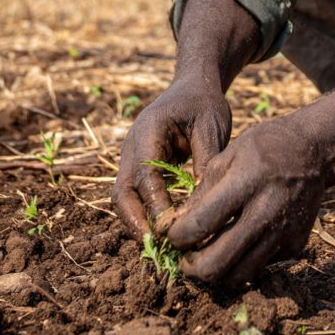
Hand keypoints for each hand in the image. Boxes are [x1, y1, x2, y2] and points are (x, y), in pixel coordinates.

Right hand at [111, 78, 231, 241]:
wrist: (193, 85)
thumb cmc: (204, 104)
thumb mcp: (212, 127)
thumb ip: (206, 161)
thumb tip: (203, 203)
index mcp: (148, 131)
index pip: (145, 176)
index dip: (156, 205)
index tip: (172, 229)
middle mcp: (132, 145)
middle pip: (122, 192)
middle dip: (136, 222)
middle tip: (159, 248)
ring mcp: (130, 156)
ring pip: (123, 197)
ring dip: (137, 222)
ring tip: (159, 248)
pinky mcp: (137, 165)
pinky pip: (133, 194)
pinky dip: (143, 214)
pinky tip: (162, 232)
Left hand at [161, 115, 325, 285]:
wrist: (314, 151)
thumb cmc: (264, 147)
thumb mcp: (228, 156)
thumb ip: (202, 192)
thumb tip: (178, 224)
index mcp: (245, 184)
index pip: (199, 225)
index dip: (176, 237)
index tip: (171, 235)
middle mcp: (265, 212)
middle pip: (217, 263)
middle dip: (192, 268)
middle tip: (185, 258)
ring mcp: (283, 233)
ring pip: (239, 275)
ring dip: (217, 272)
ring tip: (207, 257)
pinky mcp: (296, 245)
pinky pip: (261, 267)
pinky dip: (243, 264)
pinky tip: (237, 246)